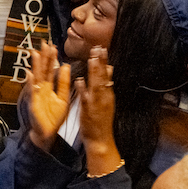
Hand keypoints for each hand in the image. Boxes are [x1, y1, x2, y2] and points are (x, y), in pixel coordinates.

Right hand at [26, 40, 71, 153]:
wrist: (47, 133)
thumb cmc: (54, 117)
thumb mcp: (63, 98)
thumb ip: (63, 83)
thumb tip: (65, 66)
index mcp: (50, 87)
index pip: (51, 69)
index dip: (52, 58)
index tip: (53, 46)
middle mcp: (42, 89)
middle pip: (43, 70)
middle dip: (44, 57)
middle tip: (45, 44)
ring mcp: (37, 95)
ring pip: (37, 77)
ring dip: (36, 66)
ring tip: (36, 53)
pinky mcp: (34, 103)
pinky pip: (33, 91)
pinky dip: (31, 83)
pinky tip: (30, 74)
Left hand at [78, 48, 121, 176]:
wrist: (101, 140)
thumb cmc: (101, 120)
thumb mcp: (107, 100)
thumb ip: (106, 84)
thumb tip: (109, 68)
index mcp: (107, 94)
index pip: (106, 74)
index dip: (104, 61)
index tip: (101, 48)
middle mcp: (103, 96)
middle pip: (102, 76)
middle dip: (100, 62)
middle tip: (98, 48)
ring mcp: (96, 102)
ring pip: (95, 84)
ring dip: (94, 72)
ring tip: (92, 59)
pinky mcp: (88, 110)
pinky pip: (85, 98)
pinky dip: (83, 89)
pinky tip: (79, 80)